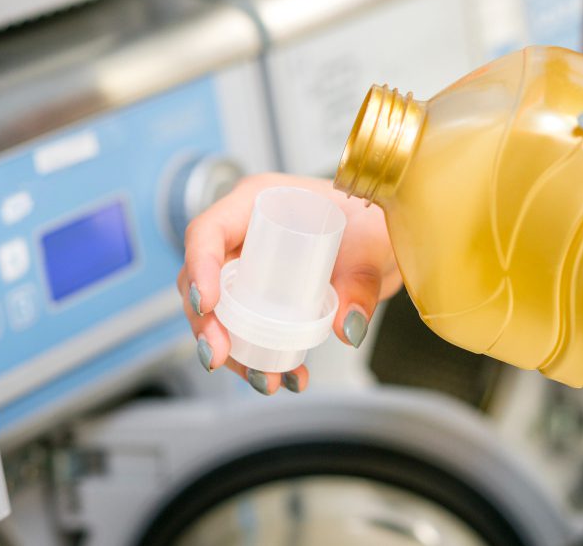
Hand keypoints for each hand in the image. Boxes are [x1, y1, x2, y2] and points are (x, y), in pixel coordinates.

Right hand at [176, 173, 401, 393]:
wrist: (382, 239)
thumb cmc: (369, 220)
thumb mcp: (372, 244)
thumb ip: (362, 282)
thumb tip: (346, 326)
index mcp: (258, 202)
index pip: (208, 231)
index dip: (199, 266)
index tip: (207, 304)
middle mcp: (245, 235)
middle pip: (205, 279)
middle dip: (206, 322)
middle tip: (219, 355)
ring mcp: (251, 268)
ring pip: (221, 313)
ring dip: (233, 351)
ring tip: (265, 380)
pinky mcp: (263, 299)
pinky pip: (248, 331)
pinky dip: (260, 359)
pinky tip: (287, 379)